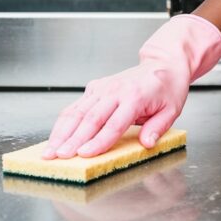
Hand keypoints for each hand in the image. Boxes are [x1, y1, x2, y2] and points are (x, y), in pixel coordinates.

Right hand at [42, 14, 220, 159]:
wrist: (163, 63)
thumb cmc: (168, 88)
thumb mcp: (172, 109)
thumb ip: (158, 127)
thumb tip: (146, 144)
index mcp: (136, 96)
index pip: (114, 123)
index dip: (99, 141)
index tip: (85, 154)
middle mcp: (116, 90)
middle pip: (91, 118)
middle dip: (73, 140)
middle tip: (59, 157)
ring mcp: (103, 87)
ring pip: (77, 111)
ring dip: (61, 132)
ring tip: (49, 150)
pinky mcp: (95, 87)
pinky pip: (76, 106)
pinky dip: (64, 122)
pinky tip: (56, 136)